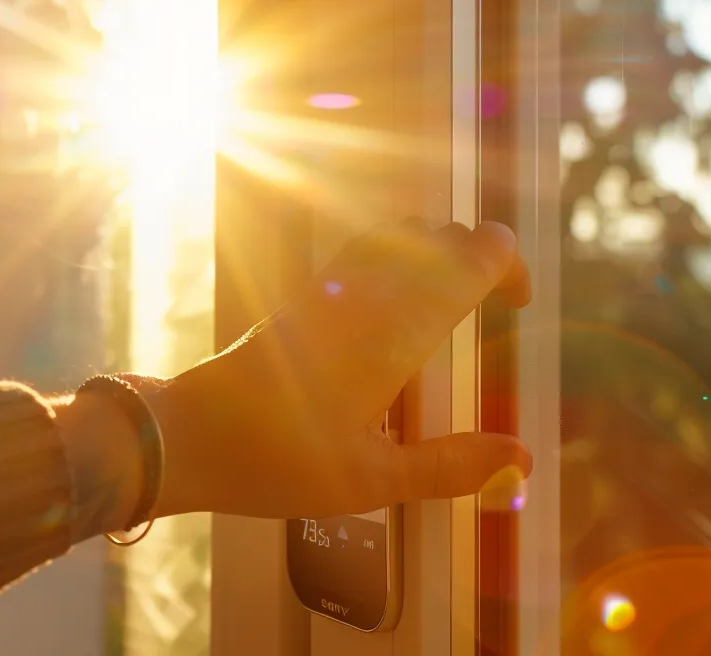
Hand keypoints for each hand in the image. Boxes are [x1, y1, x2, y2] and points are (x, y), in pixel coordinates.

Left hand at [149, 220, 532, 518]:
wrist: (190, 434)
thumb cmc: (278, 460)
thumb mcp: (371, 480)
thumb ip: (450, 466)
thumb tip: (520, 457)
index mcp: (397, 329)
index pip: (473, 256)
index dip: (508, 265)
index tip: (517, 303)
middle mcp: (369, 292)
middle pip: (444, 234)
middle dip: (482, 258)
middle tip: (497, 303)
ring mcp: (333, 285)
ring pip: (403, 231)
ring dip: (440, 251)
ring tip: (453, 297)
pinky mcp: (305, 293)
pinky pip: (367, 246)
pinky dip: (400, 254)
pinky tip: (398, 300)